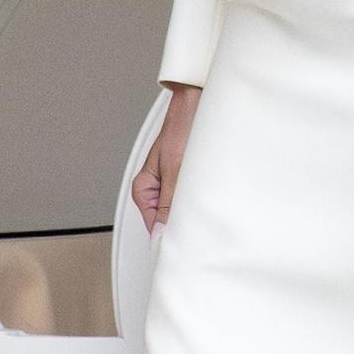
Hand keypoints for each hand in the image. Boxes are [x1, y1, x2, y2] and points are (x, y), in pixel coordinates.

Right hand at [131, 83, 201, 232]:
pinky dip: (201, 198)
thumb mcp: (175, 170)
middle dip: (184, 222)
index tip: (183, 247)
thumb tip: (162, 233)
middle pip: (168, 220)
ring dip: (194, 208)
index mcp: (143, 189)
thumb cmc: (181, 129)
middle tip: (199, 223)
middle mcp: (156, 189)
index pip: (153, 225)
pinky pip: (192, 197)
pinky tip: (210, 194)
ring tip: (204, 198)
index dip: (168, 238)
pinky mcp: (187, 179)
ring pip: (182, 209)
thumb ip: (169, 203)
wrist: (198, 106)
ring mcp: (172, 184)